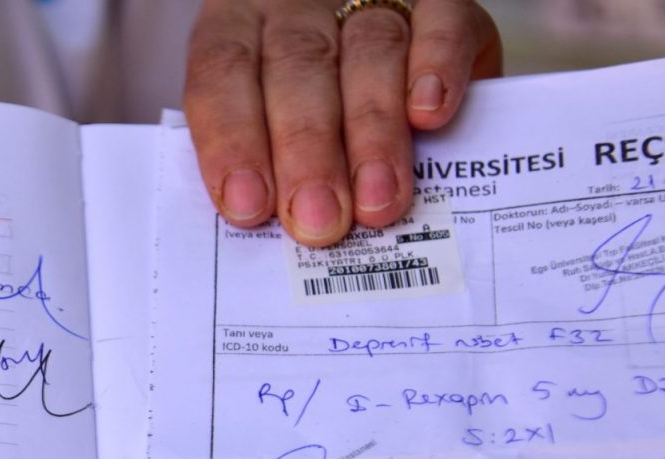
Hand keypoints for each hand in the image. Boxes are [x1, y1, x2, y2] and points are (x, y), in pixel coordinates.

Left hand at [185, 0, 501, 246]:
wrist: (382, 38)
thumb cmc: (309, 110)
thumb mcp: (270, 123)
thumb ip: (262, 164)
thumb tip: (267, 229)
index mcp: (239, 28)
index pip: (222, 72)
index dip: (232, 139)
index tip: (248, 204)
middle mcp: (300, 5)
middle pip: (297, 66)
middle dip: (307, 151)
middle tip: (320, 220)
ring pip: (370, 48)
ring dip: (373, 132)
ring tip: (377, 199)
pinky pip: (442, 18)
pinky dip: (438, 63)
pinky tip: (429, 113)